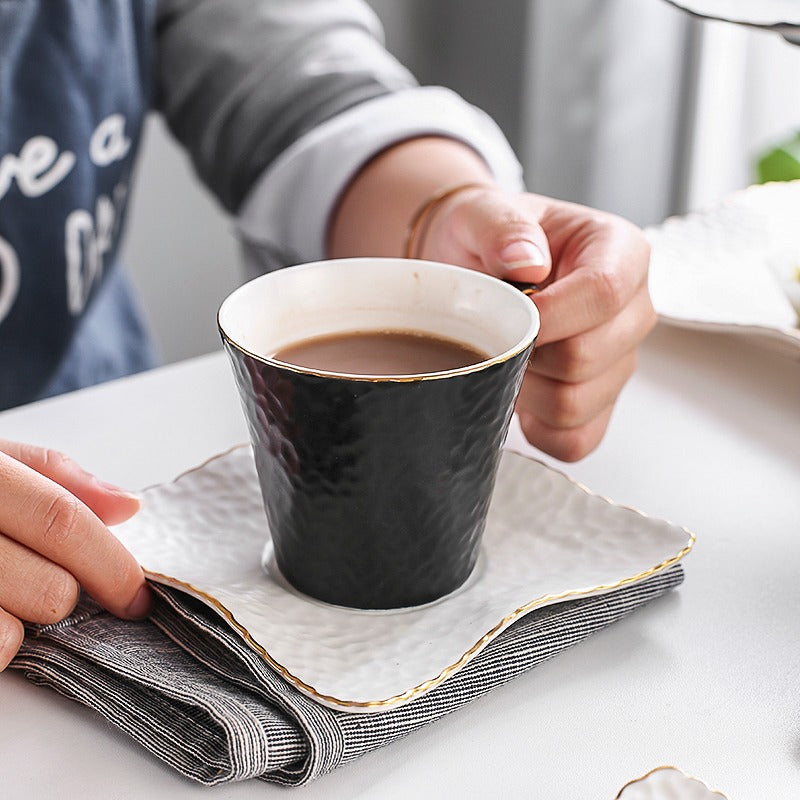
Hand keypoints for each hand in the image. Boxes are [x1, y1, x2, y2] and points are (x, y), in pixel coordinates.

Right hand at [0, 441, 151, 669]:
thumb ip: (56, 478)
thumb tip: (127, 506)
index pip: (62, 521)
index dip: (111, 563)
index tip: (138, 595)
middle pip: (49, 588)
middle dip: (66, 597)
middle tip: (50, 585)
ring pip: (12, 635)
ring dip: (22, 625)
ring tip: (3, 594)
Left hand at [418, 186, 655, 461]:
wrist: (479, 267)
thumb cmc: (488, 239)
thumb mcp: (484, 213)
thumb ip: (502, 228)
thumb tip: (526, 261)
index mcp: (620, 253)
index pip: (604, 292)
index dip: (550, 314)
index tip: (506, 313)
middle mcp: (632, 311)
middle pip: (586, 357)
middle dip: (526, 354)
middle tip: (494, 334)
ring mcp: (619, 362)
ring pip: (576, 405)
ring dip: (525, 392)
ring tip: (502, 359)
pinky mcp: (599, 403)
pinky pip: (576, 440)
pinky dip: (537, 428)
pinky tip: (518, 396)